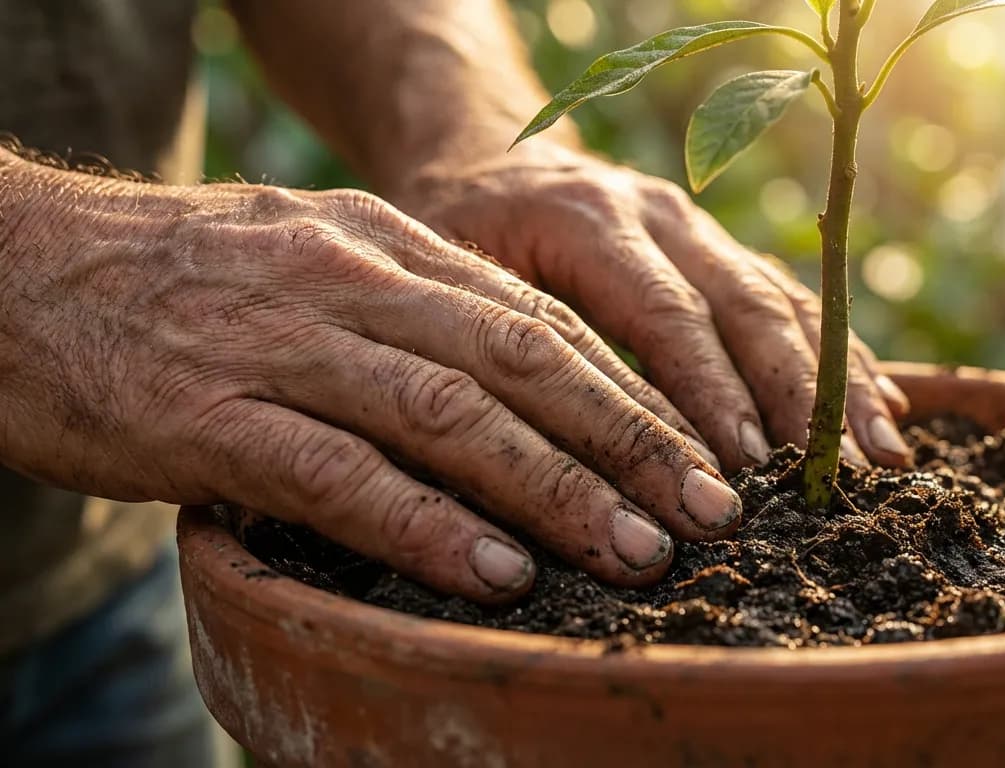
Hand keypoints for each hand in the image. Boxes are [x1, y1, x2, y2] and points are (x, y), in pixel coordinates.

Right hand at [0, 154, 741, 601]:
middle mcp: (350, 283)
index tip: (701, 455)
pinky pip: (341, 475)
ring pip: (451, 418)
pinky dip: (427, 527)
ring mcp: (283, 346)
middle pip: (523, 365)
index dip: (630, 393)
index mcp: (385, 244)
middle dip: (629, 444)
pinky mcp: (211, 416)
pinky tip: (495, 572)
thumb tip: (519, 381)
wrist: (12, 269)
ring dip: (556, 491)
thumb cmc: (176, 280)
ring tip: (635, 553)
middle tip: (710, 514)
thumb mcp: (310, 259)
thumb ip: (411, 309)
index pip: (538, 323)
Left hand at [393, 145, 912, 471]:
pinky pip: (792, 301)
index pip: (664, 313)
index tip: (746, 468)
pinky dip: (839, 358)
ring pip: (784, 303)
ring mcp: (699, 227)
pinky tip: (885, 409)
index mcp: (586, 218)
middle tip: (840, 478)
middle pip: (746, 306)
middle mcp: (659, 214)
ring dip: (839, 384)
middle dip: (799, 398)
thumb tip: (554, 464)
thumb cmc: (453, 234)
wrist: (483, 159)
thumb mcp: (447, 282)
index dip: (710, 393)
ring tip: (885, 458)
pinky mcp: (721, 250)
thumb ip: (501, 350)